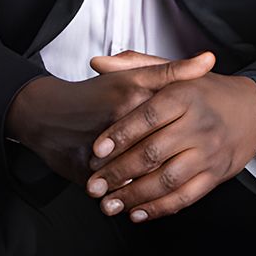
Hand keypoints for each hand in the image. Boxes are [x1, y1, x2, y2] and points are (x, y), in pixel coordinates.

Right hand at [4, 51, 214, 186]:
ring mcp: (102, 148)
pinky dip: (127, 193)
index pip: (173, 120)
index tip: (191, 140)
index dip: (184, 134)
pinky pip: (117, 188)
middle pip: (160, 150)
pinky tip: (134, 195)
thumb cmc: (93, 95)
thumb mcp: (133, 76)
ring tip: (158, 183)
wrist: (46, 113)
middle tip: (180, 164)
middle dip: (172, 162)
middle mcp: (119, 119)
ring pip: (140, 173)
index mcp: (133, 94)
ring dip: (150, 183)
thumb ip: (173, 70)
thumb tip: (209, 60)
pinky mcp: (86, 170)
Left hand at [84, 51, 255, 221]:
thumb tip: (98, 62)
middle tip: (94, 184)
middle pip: (153, 152)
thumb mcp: (174, 72)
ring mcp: (208, 153)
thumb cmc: (207, 91)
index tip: (97, 149)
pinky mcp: (215, 176)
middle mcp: (198, 125)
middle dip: (119, 172)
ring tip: (109, 203)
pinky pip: (185, 197)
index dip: (120, 134)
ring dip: (135, 196)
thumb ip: (135, 65)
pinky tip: (138, 212)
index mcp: (184, 96)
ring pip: (167, 180)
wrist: (252, 110)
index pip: (147, 116)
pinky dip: (159, 209)